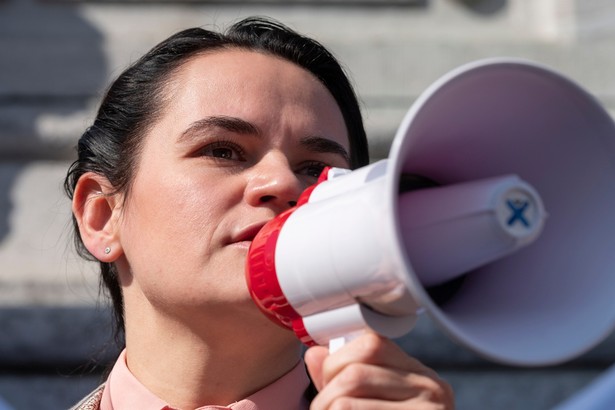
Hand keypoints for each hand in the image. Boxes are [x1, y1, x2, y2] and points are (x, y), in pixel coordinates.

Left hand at [304, 332, 453, 408]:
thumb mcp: (374, 402)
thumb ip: (343, 378)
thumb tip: (315, 353)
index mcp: (419, 375)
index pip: (370, 344)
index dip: (337, 362)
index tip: (330, 382)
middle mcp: (430, 390)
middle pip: (354, 375)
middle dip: (325, 396)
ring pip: (345, 405)